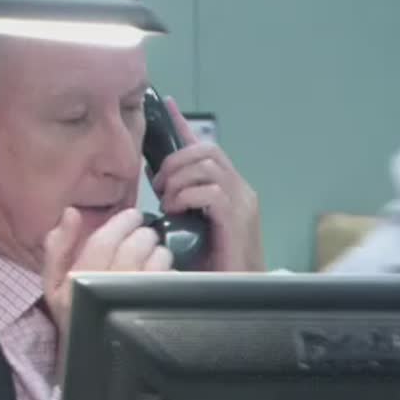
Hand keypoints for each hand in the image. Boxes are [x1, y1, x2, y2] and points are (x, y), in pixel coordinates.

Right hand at [42, 207, 172, 347]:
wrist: (92, 358)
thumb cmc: (73, 314)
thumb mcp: (54, 283)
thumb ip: (58, 247)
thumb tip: (72, 212)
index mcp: (79, 279)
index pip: (105, 240)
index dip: (122, 223)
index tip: (132, 216)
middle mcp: (109, 288)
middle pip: (137, 245)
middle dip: (144, 235)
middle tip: (143, 237)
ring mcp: (137, 300)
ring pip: (160, 258)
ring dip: (159, 252)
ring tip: (153, 257)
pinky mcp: (158, 308)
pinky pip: (173, 277)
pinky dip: (170, 272)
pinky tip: (161, 278)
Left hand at [150, 96, 264, 271]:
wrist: (235, 295)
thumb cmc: (211, 267)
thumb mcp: (189, 228)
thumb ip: (180, 204)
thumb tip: (156, 188)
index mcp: (231, 189)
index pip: (206, 147)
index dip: (184, 125)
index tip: (166, 105)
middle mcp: (241, 189)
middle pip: (206, 150)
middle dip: (175, 161)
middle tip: (159, 186)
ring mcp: (242, 202)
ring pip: (207, 165)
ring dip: (178, 180)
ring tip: (168, 202)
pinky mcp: (238, 218)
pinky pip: (210, 191)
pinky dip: (186, 196)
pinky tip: (176, 212)